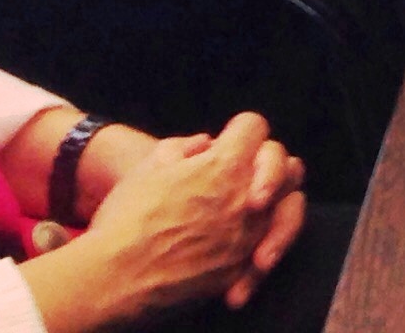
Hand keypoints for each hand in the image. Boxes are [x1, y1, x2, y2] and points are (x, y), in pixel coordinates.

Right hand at [19, 114, 305, 332]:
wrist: (113, 277)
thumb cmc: (126, 219)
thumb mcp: (150, 167)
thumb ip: (183, 148)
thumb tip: (203, 144)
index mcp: (224, 164)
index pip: (254, 127)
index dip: (239, 130)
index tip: (226, 141)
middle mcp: (246, 197)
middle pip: (287, 165)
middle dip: (270, 165)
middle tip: (248, 175)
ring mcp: (248, 234)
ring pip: (291, 208)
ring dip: (279, 204)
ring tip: (256, 210)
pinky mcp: (240, 267)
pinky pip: (270, 252)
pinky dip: (263, 249)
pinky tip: (247, 253)